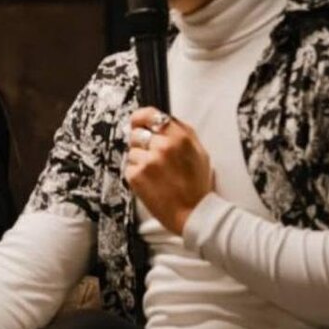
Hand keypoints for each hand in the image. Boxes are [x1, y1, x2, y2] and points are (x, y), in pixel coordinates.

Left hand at [124, 107, 212, 234]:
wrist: (193, 213)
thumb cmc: (197, 185)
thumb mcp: (199, 152)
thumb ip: (182, 133)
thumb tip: (162, 121)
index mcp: (180, 137)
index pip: (151, 115)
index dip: (141, 117)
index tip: (138, 122)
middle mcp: (163, 146)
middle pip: (138, 133)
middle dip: (143, 144)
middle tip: (154, 158)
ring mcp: (148, 161)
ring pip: (132, 151)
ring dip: (139, 160)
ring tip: (155, 174)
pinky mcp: (136, 176)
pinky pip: (129, 167)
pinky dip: (136, 174)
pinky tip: (151, 183)